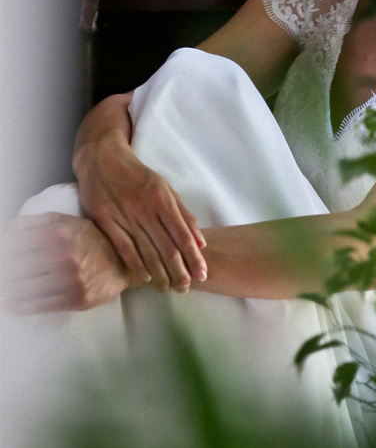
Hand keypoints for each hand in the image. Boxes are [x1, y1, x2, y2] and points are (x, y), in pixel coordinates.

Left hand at [2, 213, 132, 315]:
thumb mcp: (65, 221)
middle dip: (4, 272)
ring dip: (8, 290)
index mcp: (59, 231)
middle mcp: (65, 254)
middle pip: (16, 267)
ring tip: (4, 290)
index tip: (2, 259)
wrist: (123, 262)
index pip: (15, 244)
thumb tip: (7, 235)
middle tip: (3, 275)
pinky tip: (10, 304)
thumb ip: (35, 223)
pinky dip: (18, 306)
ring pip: (23, 288)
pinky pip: (37, 305)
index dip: (4, 253)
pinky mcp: (77, 298)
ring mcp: (71, 278)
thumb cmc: (89, 240)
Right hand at [75, 132, 206, 292]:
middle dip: (179, 271)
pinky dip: (136, 265)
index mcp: (163, 200)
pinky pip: (123, 248)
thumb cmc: (139, 176)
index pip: (183, 235)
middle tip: (186, 288)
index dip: (194, 258)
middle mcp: (145, 209)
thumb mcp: (166, 188)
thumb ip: (184, 214)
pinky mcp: (104, 220)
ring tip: (168, 288)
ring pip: (146, 251)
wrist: (102, 159)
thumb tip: (201, 242)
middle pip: (167, 248)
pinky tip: (145, 278)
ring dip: (159, 274)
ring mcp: (124, 216)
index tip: (202, 274)